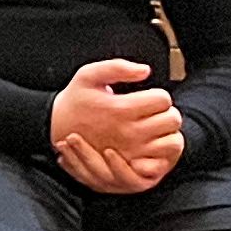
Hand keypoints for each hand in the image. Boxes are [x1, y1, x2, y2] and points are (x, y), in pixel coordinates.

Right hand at [49, 59, 184, 192]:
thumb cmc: (75, 100)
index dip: (158, 95)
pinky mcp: (133, 163)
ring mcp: (133, 150)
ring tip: (154, 126)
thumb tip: (146, 70)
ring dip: (168, 132)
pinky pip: (164, 158)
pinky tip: (151, 141)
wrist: (57, 129)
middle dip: (166, 112)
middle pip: (172, 120)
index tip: (146, 97)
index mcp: (121, 108)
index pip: (163, 99)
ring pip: (173, 141)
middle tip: (153, 111)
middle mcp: (129, 131)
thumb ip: (117, 67)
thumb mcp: (87, 75)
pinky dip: (163, 150)